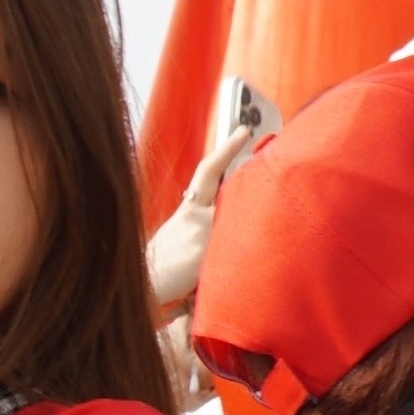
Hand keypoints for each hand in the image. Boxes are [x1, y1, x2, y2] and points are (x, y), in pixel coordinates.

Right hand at [148, 117, 263, 316]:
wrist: (146, 284)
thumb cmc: (164, 264)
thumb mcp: (180, 234)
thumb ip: (203, 222)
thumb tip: (229, 214)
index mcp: (189, 210)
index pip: (208, 171)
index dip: (226, 149)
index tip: (243, 130)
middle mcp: (196, 216)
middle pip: (232, 192)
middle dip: (251, 188)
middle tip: (268, 165)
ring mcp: (202, 234)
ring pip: (237, 223)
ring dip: (248, 233)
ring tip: (235, 243)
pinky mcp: (205, 255)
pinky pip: (234, 250)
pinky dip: (241, 256)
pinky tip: (237, 270)